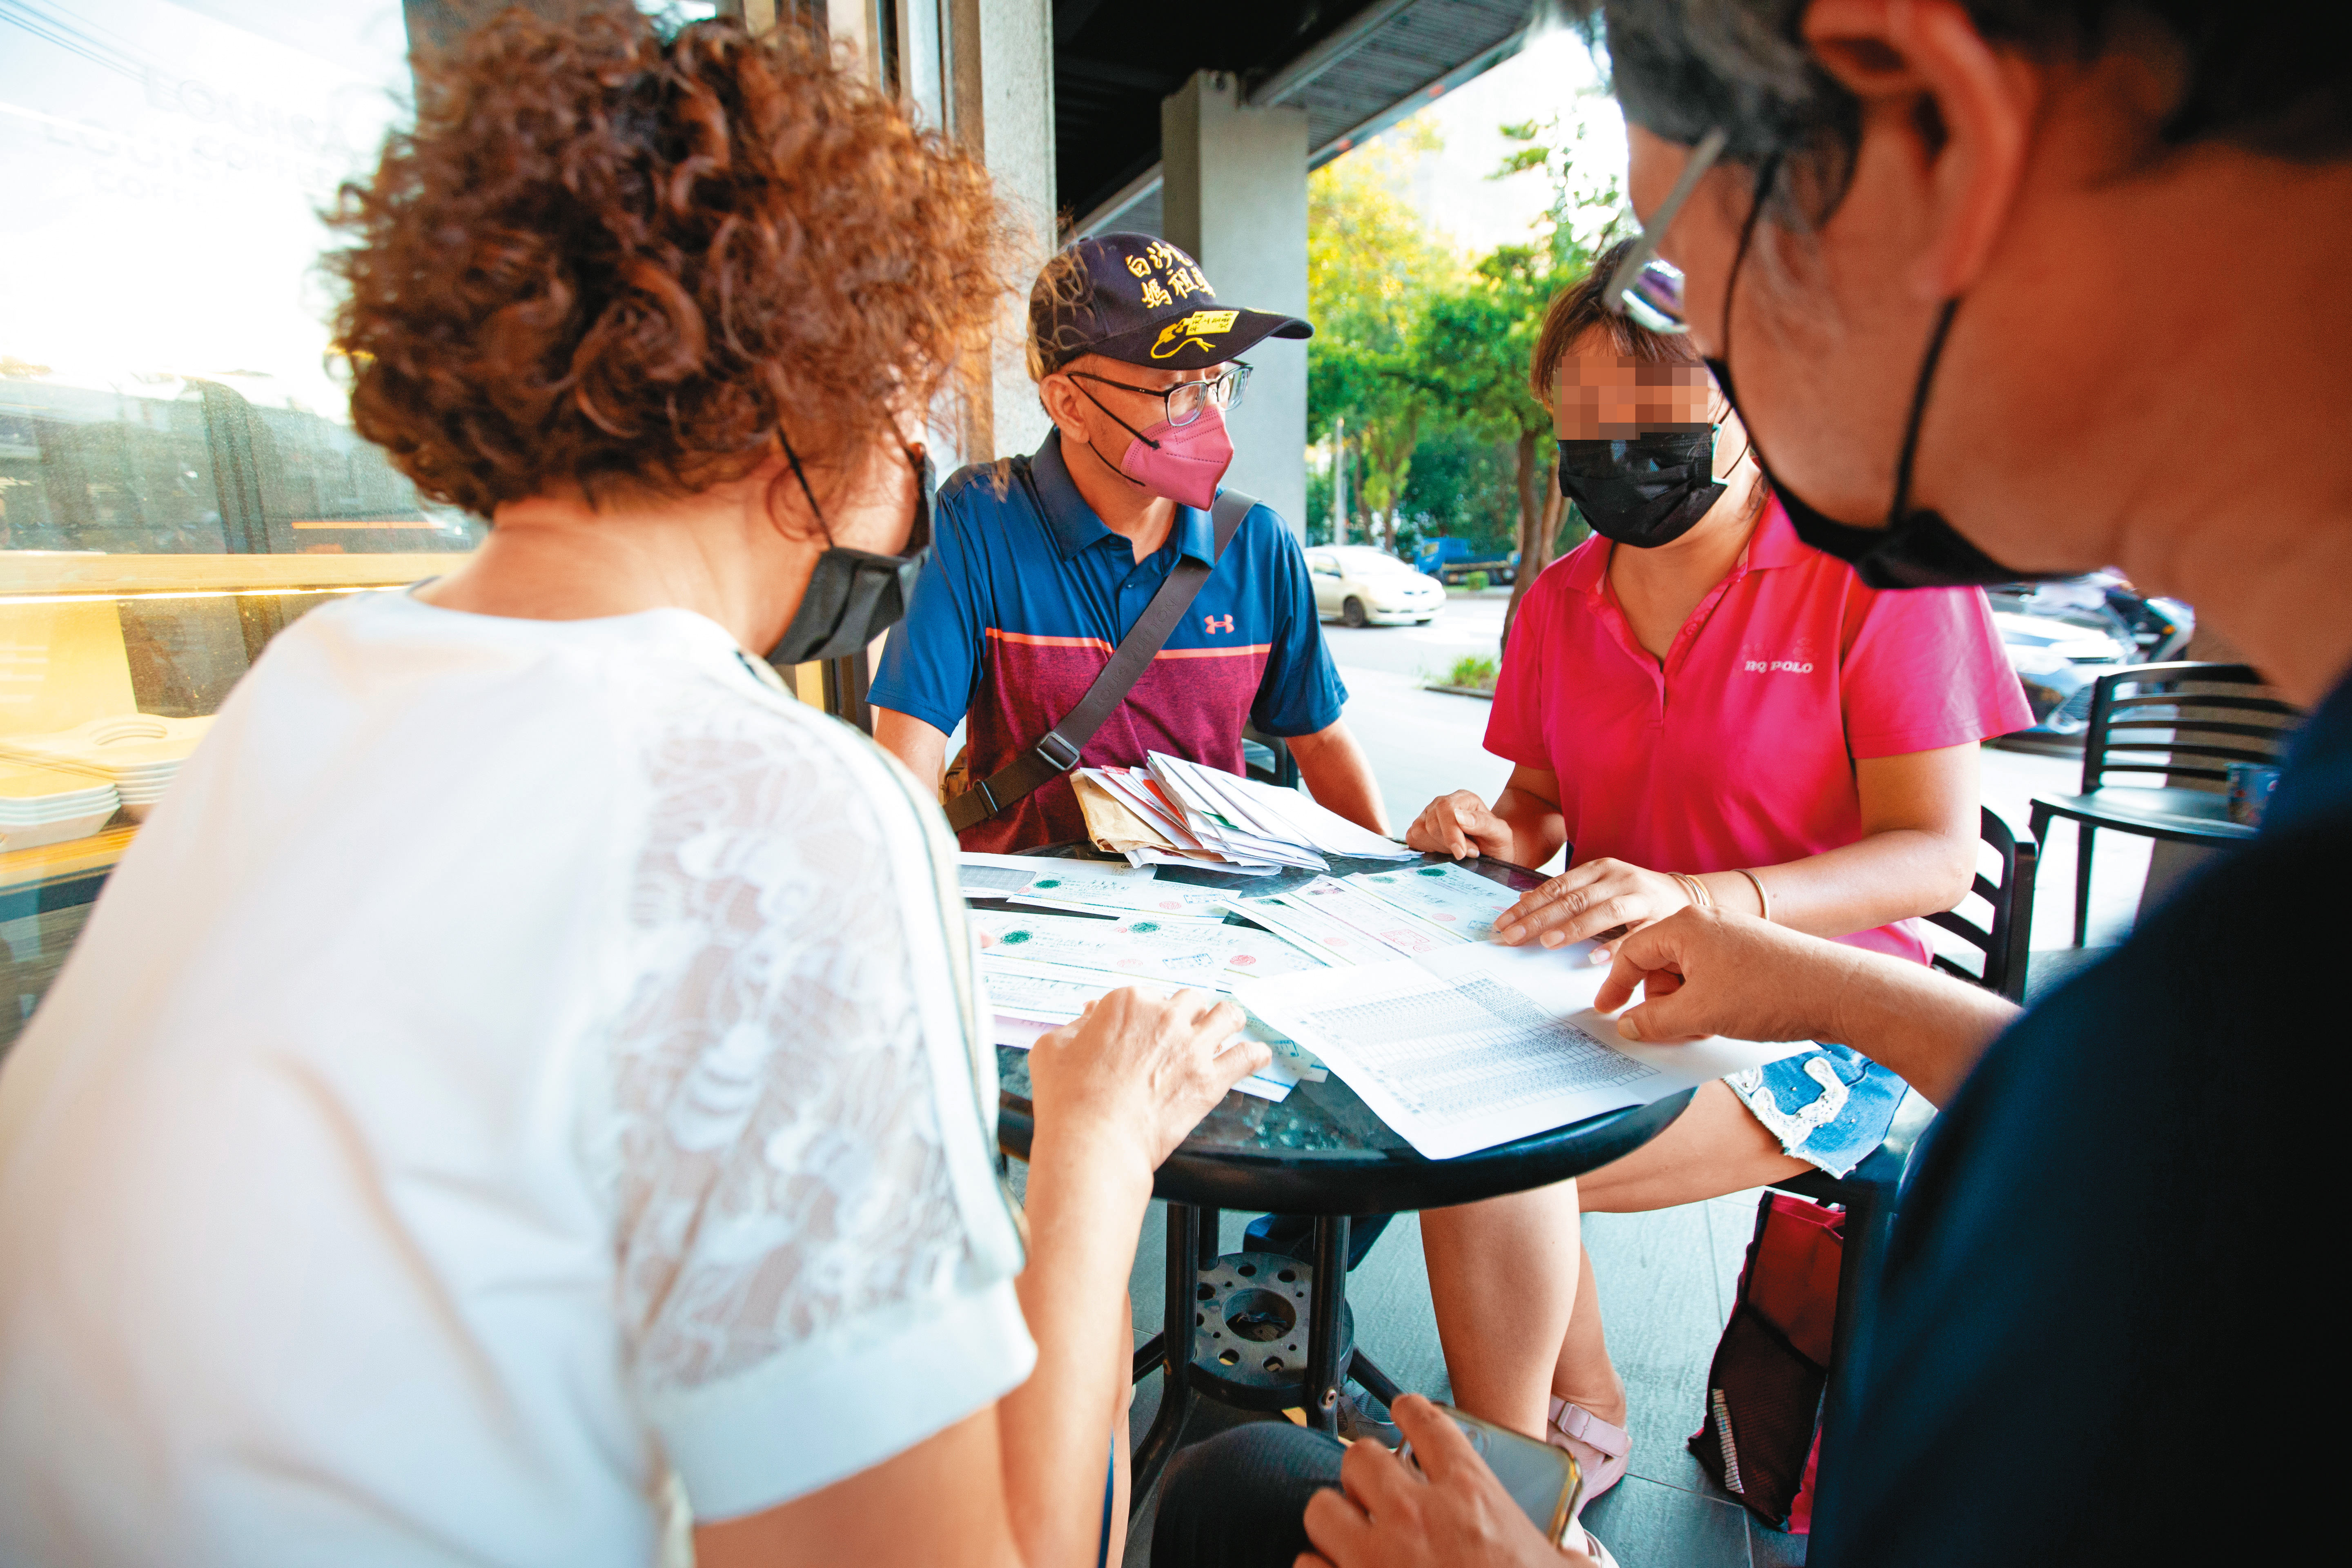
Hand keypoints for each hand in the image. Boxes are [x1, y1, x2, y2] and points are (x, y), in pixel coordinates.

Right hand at [1027, 987, 1269, 1173]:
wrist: (1093, 1142)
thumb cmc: (1068, 1100)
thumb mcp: (1052, 1049)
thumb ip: (1075, 1027)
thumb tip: (1089, 1019)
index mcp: (1127, 1003)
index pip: (1147, 995)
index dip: (1145, 1014)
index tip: (1144, 1029)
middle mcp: (1165, 1016)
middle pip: (1190, 999)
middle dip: (1188, 1014)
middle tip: (1183, 1032)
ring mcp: (1192, 1046)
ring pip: (1228, 1015)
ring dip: (1227, 1021)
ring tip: (1226, 1031)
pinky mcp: (1211, 1079)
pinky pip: (1248, 1056)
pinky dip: (1254, 1055)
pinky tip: (1256, 1056)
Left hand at [1295, 1395, 1594, 1567]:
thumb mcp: (1566, 1566)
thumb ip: (1566, 1551)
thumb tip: (1574, 1556)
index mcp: (1470, 1497)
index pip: (1428, 1424)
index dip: (1411, 1410)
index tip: (1405, 1411)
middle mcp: (1416, 1515)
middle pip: (1362, 1457)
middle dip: (1366, 1472)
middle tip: (1378, 1492)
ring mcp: (1377, 1556)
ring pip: (1323, 1506)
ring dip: (1335, 1519)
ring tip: (1351, 1533)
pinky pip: (1309, 1565)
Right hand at [1405, 791, 1513, 860]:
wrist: (1490, 853)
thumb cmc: (1495, 842)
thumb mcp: (1500, 833)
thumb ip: (1483, 823)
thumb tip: (1459, 816)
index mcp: (1462, 798)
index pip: (1446, 808)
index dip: (1451, 833)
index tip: (1461, 853)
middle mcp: (1442, 804)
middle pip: (1432, 823)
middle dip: (1449, 844)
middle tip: (1469, 852)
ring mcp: (1427, 816)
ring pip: (1420, 832)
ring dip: (1440, 848)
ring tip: (1457, 850)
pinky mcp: (1418, 830)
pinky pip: (1412, 839)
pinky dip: (1426, 849)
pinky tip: (1443, 851)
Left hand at [1494, 858, 1688, 949]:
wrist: (1686, 895)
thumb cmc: (1635, 895)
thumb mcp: (1599, 887)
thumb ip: (1567, 894)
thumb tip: (1523, 902)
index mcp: (1598, 869)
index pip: (1556, 887)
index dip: (1527, 905)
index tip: (1502, 923)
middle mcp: (1617, 879)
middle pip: (1573, 899)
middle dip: (1539, 919)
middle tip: (1512, 937)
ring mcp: (1640, 897)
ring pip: (1603, 911)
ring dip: (1574, 928)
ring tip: (1548, 943)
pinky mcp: (1660, 919)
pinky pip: (1635, 935)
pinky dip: (1615, 947)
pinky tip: (1595, 960)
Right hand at [1594, 908, 1860, 1044]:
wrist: (1838, 991)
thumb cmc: (1769, 992)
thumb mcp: (1698, 1013)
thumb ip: (1653, 1021)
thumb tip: (1629, 1026)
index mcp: (1685, 926)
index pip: (1632, 951)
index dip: (1616, 985)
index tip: (1608, 1011)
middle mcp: (1707, 925)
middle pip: (1660, 965)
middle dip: (1662, 1002)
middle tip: (1675, 1028)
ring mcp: (1732, 939)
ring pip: (1689, 975)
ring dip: (1689, 1006)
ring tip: (1709, 1025)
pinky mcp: (1753, 956)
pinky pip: (1714, 978)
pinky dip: (1711, 1001)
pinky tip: (1729, 1020)